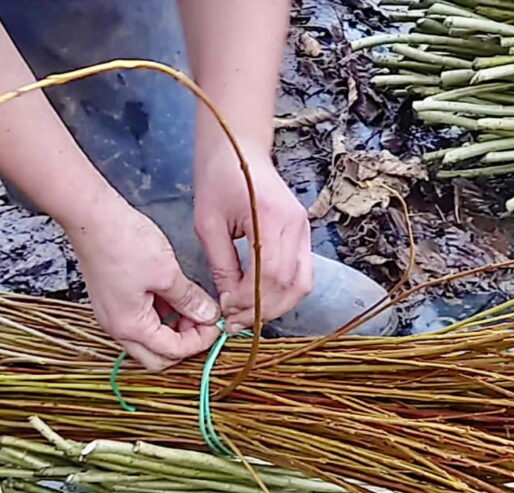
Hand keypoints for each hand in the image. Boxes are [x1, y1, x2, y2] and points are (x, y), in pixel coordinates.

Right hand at [64, 195, 221, 370]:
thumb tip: (208, 316)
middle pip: (157, 357)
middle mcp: (117, 328)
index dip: (200, 341)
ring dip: (173, 330)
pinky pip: (141, 321)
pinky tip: (176, 298)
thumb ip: (190, 300)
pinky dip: (161, 316)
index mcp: (130, 327)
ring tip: (193, 306)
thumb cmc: (124, 242)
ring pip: (149, 340)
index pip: (172, 352)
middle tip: (204, 323)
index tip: (215, 324)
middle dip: (184, 344)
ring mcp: (113, 316)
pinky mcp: (114, 302)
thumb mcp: (167, 274)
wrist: (91, 217)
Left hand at [194, 146, 312, 332]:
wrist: (240, 149)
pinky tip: (261, 301)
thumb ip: (221, 265)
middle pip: (290, 284)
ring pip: (302, 284)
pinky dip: (283, 294)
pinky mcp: (304, 234)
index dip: (249, 299)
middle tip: (236, 322)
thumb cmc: (218, 179)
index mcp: (270, 216)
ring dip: (277, 307)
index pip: (269, 273)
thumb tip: (229, 302)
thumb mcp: (208, 224)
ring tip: (248, 316)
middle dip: (262, 309)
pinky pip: (302, 274)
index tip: (227, 310)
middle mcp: (296, 224)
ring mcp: (304, 229)